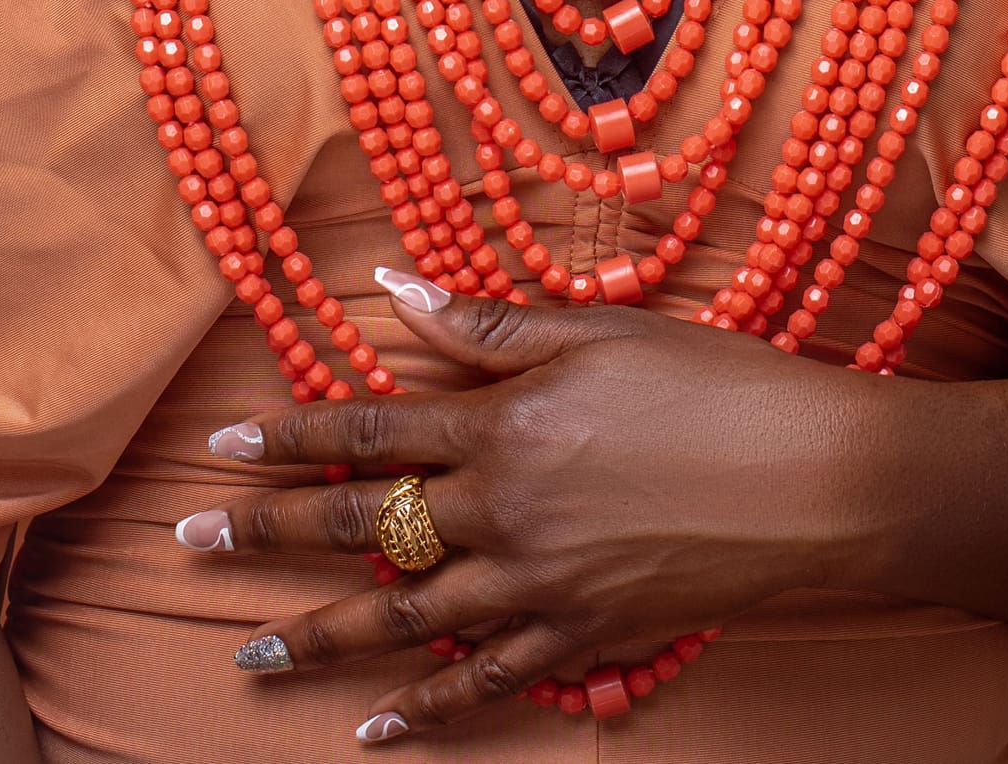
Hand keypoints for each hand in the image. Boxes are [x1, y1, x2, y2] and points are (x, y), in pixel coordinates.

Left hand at [174, 268, 876, 740]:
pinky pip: (487, 685)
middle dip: (270, 534)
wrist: (818, 481)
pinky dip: (429, 714)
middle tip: (189, 543)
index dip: (293, 436)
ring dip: (320, 636)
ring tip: (250, 654)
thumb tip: (394, 287)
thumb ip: (489, 325)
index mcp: (505, 424)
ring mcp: (540, 585)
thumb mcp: (601, 330)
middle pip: (364, 524)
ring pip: (405, 619)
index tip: (223, 444)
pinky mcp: (582, 634)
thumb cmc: (715, 383)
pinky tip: (378, 729)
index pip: (371, 426)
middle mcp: (505, 512)